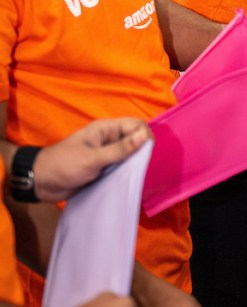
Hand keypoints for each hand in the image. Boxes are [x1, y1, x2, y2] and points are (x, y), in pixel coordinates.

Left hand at [34, 119, 151, 202]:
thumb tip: (145, 137)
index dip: (145, 136)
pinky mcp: (103, 166)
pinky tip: (129, 180)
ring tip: (136, 176)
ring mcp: (106, 153)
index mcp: (105, 129)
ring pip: (129, 153)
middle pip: (135, 138)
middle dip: (141, 150)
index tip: (146, 155)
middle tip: (141, 168)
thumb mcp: (93, 159)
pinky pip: (121, 165)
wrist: (41, 182)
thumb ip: (120, 149)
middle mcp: (108, 139)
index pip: (136, 125)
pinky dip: (127, 171)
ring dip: (134, 162)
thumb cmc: (64, 165)